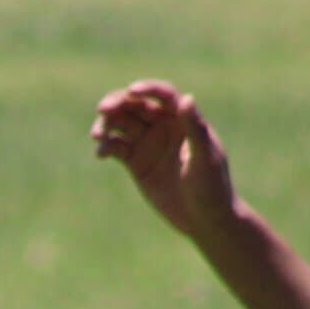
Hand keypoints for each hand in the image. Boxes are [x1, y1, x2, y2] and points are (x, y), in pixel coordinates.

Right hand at [88, 80, 244, 241]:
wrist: (203, 219)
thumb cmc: (212, 186)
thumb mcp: (204, 157)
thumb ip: (195, 128)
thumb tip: (187, 98)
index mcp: (183, 120)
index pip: (163, 95)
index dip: (147, 89)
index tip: (132, 91)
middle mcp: (163, 127)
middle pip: (136, 106)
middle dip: (117, 104)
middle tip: (103, 109)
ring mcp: (147, 144)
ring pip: (121, 125)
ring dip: (106, 125)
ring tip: (97, 135)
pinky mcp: (135, 162)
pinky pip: (116, 148)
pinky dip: (106, 147)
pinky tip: (100, 153)